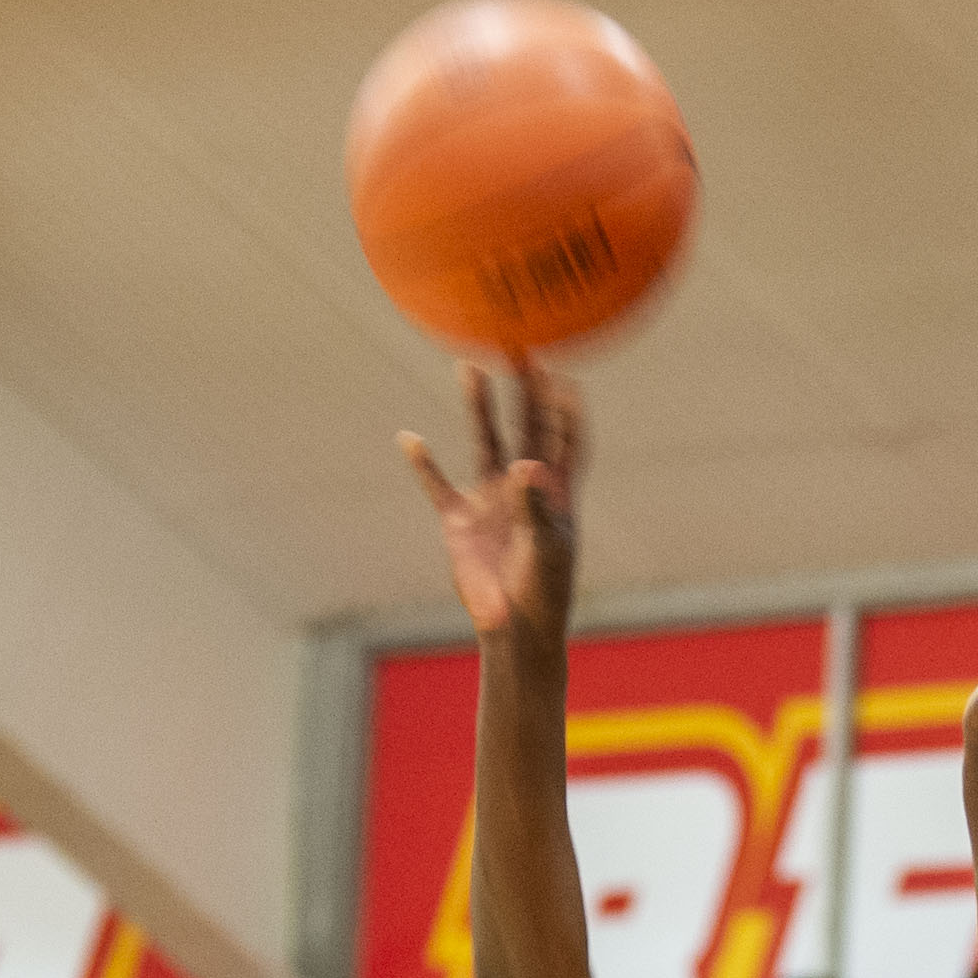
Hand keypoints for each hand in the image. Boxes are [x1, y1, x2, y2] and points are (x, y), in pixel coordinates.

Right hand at [400, 363, 580, 643]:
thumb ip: (534, 505)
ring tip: (468, 367)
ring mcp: (491, 500)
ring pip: (485, 442)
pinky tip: (409, 438)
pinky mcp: (459, 522)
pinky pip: (438, 486)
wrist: (514, 630)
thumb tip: (526, 466)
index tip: (565, 373)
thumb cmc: (544, 591)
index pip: (567, 439)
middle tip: (521, 347)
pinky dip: (424, 464)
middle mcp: (525, 487)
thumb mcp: (545, 547)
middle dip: (526, 388)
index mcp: (557, 492)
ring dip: (478, 406)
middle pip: (528, 425)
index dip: (568, 408)